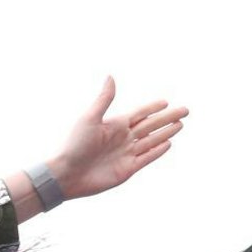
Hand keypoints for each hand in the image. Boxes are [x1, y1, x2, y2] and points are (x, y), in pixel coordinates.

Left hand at [45, 78, 186, 200]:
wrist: (66, 175)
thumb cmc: (74, 145)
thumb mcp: (90, 118)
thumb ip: (104, 99)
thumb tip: (110, 76)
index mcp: (115, 125)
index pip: (140, 113)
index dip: (153, 108)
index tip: (166, 101)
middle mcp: (122, 138)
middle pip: (151, 126)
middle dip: (168, 118)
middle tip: (185, 110)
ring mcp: (126, 154)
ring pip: (152, 141)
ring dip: (166, 132)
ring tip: (181, 124)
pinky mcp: (127, 169)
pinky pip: (147, 158)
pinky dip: (158, 151)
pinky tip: (169, 143)